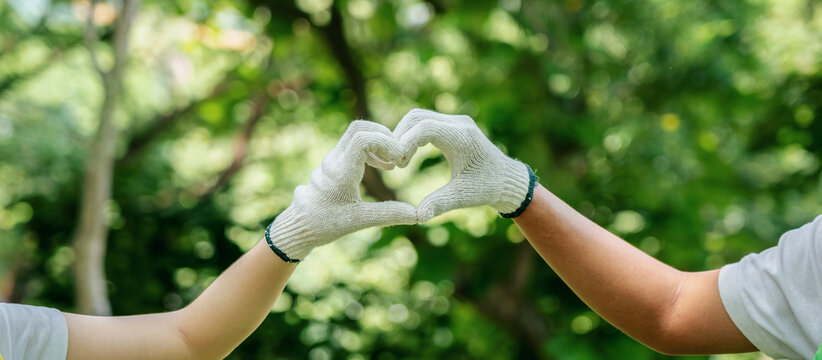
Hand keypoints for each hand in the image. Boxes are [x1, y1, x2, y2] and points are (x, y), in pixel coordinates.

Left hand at [266, 121, 417, 261]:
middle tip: (399, 155)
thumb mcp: (360, 221)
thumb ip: (389, 215)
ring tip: (393, 162)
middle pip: (359, 127)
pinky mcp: (333, 161)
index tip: (398, 160)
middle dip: (384, 136)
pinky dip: (371, 148)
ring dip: (378, 141)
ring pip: (355, 133)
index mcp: (341, 172)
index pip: (362, 138)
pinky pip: (353, 143)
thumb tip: (418, 215)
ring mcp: (332, 158)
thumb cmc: (326, 225)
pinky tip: (383, 166)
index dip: (385, 142)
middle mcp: (334, 160)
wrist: (298, 226)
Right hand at [394, 109, 536, 221]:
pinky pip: (424, 122)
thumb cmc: (487, 188)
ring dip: (403, 135)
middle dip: (399, 137)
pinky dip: (411, 135)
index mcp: (462, 138)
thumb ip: (439, 204)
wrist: (507, 179)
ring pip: (418, 117)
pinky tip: (407, 156)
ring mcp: (455, 121)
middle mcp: (459, 123)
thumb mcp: (463, 197)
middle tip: (393, 164)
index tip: (398, 166)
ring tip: (399, 162)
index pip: (424, 128)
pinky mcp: (452, 125)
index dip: (405, 143)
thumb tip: (418, 217)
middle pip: (416, 117)